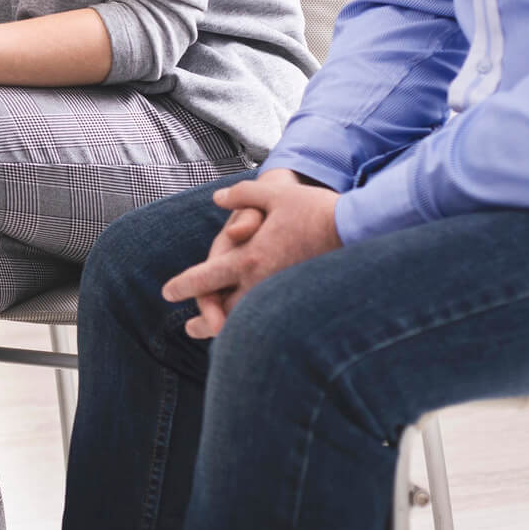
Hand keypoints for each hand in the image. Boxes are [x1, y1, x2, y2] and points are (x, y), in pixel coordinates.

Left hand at [164, 170, 341, 338]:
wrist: (361, 231)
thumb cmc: (316, 210)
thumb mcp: (274, 195)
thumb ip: (241, 196)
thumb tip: (217, 200)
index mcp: (249, 258)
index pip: (206, 278)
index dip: (184, 286)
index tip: (168, 293)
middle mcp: (262, 283)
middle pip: (223, 310)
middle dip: (204, 321)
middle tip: (190, 327)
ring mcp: (284, 296)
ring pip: (248, 320)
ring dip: (228, 328)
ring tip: (217, 334)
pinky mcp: (305, 303)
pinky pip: (274, 320)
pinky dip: (258, 326)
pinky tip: (257, 329)